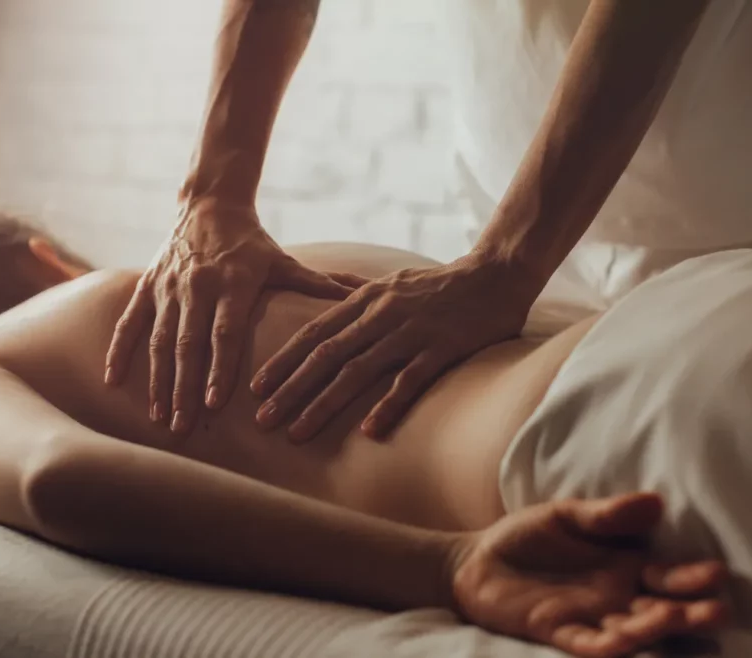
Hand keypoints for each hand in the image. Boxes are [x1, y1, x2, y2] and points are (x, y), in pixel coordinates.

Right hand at [105, 197, 358, 433]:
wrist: (209, 204)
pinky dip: (119, 351)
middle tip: (183, 428)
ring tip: (158, 417)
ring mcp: (167, 288)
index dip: (220, 369)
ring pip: (157, 341)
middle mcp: (197, 288)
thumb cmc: (252, 243)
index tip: (216, 403)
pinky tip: (112, 382)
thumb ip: (319, 284)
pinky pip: (129, 322)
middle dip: (184, 389)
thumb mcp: (284, 262)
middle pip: (188, 345)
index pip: (224, 334)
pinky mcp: (147, 285)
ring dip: (156, 381)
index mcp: (233, 285)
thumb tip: (364, 294)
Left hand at [251, 251, 540, 440]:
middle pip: (325, 355)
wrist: (495, 274)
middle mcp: (381, 315)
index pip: (314, 333)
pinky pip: (409, 380)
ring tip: (297, 432)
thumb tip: (327, 290)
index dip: (283, 360)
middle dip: (290, 389)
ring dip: (323, 404)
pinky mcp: (441, 347)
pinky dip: (387, 405)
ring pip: (357, 371)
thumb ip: (358, 290)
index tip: (256, 387)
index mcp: (366, 300)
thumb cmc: (443, 283)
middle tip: (262, 420)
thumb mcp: (392, 280)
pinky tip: (368, 431)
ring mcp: (410, 331)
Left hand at [446, 493, 727, 657]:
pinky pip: (586, 643)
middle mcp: (616, 598)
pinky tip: (623, 643)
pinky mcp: (557, 632)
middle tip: (720, 612)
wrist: (478, 561)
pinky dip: (606, 646)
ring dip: (655, 630)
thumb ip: (607, 515)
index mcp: (625, 567)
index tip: (720, 573)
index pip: (669, 576)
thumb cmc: (528, 537)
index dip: (694, 577)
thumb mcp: (566, 515)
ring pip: (631, 631)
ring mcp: (589, 618)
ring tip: (677, 621)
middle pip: (661, 610)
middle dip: (691, 612)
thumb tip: (656, 502)